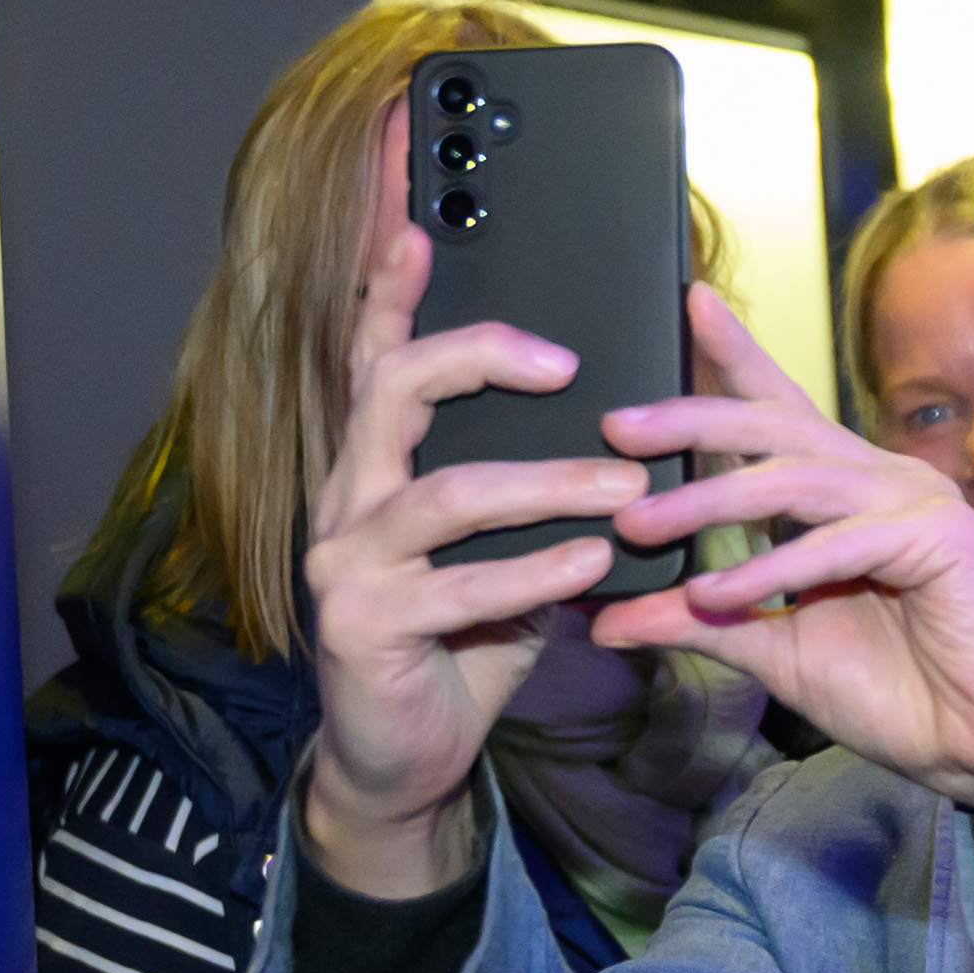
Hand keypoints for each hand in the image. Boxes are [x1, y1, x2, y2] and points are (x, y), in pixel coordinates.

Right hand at [299, 226, 656, 896]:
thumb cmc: (465, 641)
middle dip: (479, 356)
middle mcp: (345, 498)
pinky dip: (534, 571)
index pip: (375, 355)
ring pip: (444, 492)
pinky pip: (460, 587)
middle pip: (394, 389)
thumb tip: (628, 429)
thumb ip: (539, 487)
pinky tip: (593, 564)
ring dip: (546, 482)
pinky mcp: (364, 628)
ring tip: (623, 484)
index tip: (417, 215)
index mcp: (377, 466)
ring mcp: (345, 563)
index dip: (388, 285)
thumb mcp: (508, 549)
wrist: (407, 756)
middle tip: (567, 362)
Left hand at [588, 288, 973, 828]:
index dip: (738, 356)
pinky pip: (840, 540)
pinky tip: (715, 590)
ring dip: (712, 499)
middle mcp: (880, 481)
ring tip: (641, 523)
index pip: (782, 412)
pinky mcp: (941, 538)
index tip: (688, 302)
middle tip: (618, 427)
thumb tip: (606, 618)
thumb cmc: (900, 693)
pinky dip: (774, 566)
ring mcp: (915, 501)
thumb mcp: (775, 650)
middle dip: (694, 419)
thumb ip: (700, 622)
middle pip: (778, 427)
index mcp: (844, 494)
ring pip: (798, 478)